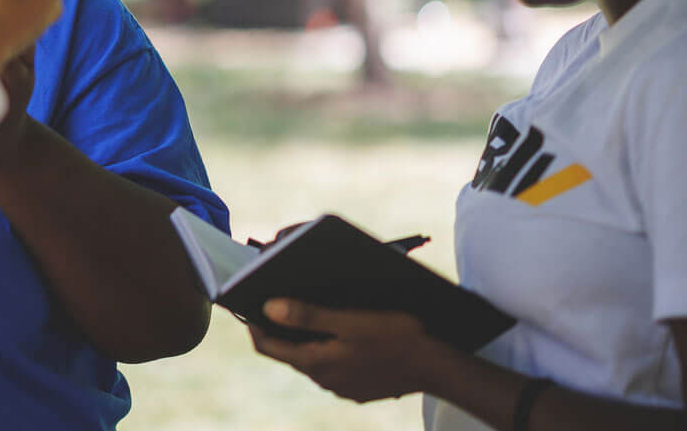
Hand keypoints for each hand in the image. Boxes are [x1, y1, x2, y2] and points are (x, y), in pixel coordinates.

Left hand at [248, 301, 444, 403]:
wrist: (438, 366)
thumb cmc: (396, 337)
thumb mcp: (350, 321)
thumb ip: (308, 315)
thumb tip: (269, 308)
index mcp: (316, 362)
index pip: (268, 346)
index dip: (253, 324)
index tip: (247, 303)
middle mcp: (324, 379)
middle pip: (289, 351)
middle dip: (281, 327)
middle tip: (278, 299)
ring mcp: (342, 387)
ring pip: (312, 358)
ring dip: (307, 337)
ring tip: (310, 310)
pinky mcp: (360, 388)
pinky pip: (334, 365)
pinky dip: (329, 347)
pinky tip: (341, 330)